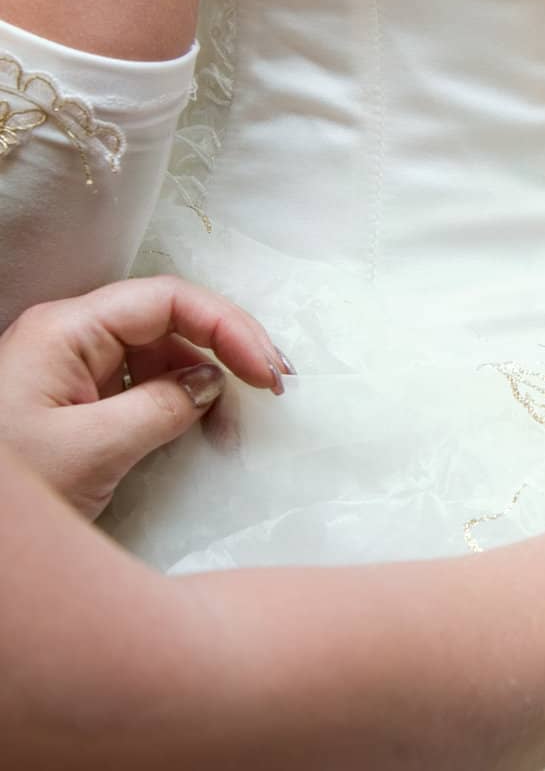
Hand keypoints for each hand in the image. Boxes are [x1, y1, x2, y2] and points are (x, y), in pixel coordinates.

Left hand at [0, 276, 290, 518]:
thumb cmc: (14, 489)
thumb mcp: (91, 449)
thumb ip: (162, 407)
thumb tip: (210, 384)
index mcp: (67, 331)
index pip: (169, 300)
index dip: (228, 327)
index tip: (267, 374)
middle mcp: (71, 338)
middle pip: (170, 321)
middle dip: (226, 350)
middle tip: (274, 390)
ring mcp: (72, 370)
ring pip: (161, 354)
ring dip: (207, 381)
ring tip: (236, 424)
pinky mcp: (75, 403)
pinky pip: (142, 385)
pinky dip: (181, 403)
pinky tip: (204, 430)